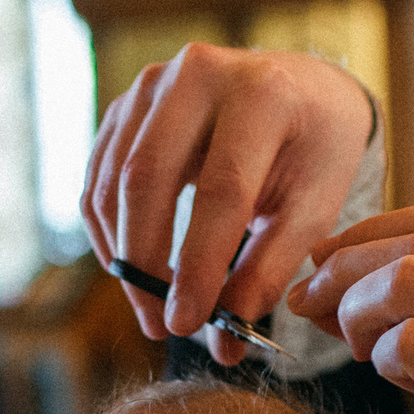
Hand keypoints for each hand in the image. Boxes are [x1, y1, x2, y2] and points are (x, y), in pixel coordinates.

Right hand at [82, 44, 372, 364]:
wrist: (302, 92)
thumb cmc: (314, 152)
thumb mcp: (314, 207)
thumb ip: (269, 269)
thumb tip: (222, 340)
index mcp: (262, 93)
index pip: (221, 190)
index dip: (199, 265)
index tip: (188, 323)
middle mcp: (199, 74)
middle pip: (147, 180)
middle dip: (145, 265)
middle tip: (160, 326)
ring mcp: (153, 84)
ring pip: (112, 184)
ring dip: (123, 257)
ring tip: (151, 308)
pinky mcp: (127, 106)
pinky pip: (99, 180)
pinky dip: (110, 234)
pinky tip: (136, 269)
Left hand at [290, 200, 413, 413]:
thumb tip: (347, 258)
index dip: (373, 232)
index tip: (327, 262)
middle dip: (346, 270)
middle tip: (311, 305)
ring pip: (408, 282)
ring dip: (359, 312)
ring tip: (364, 349)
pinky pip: (412, 344)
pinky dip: (386, 358)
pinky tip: (403, 383)